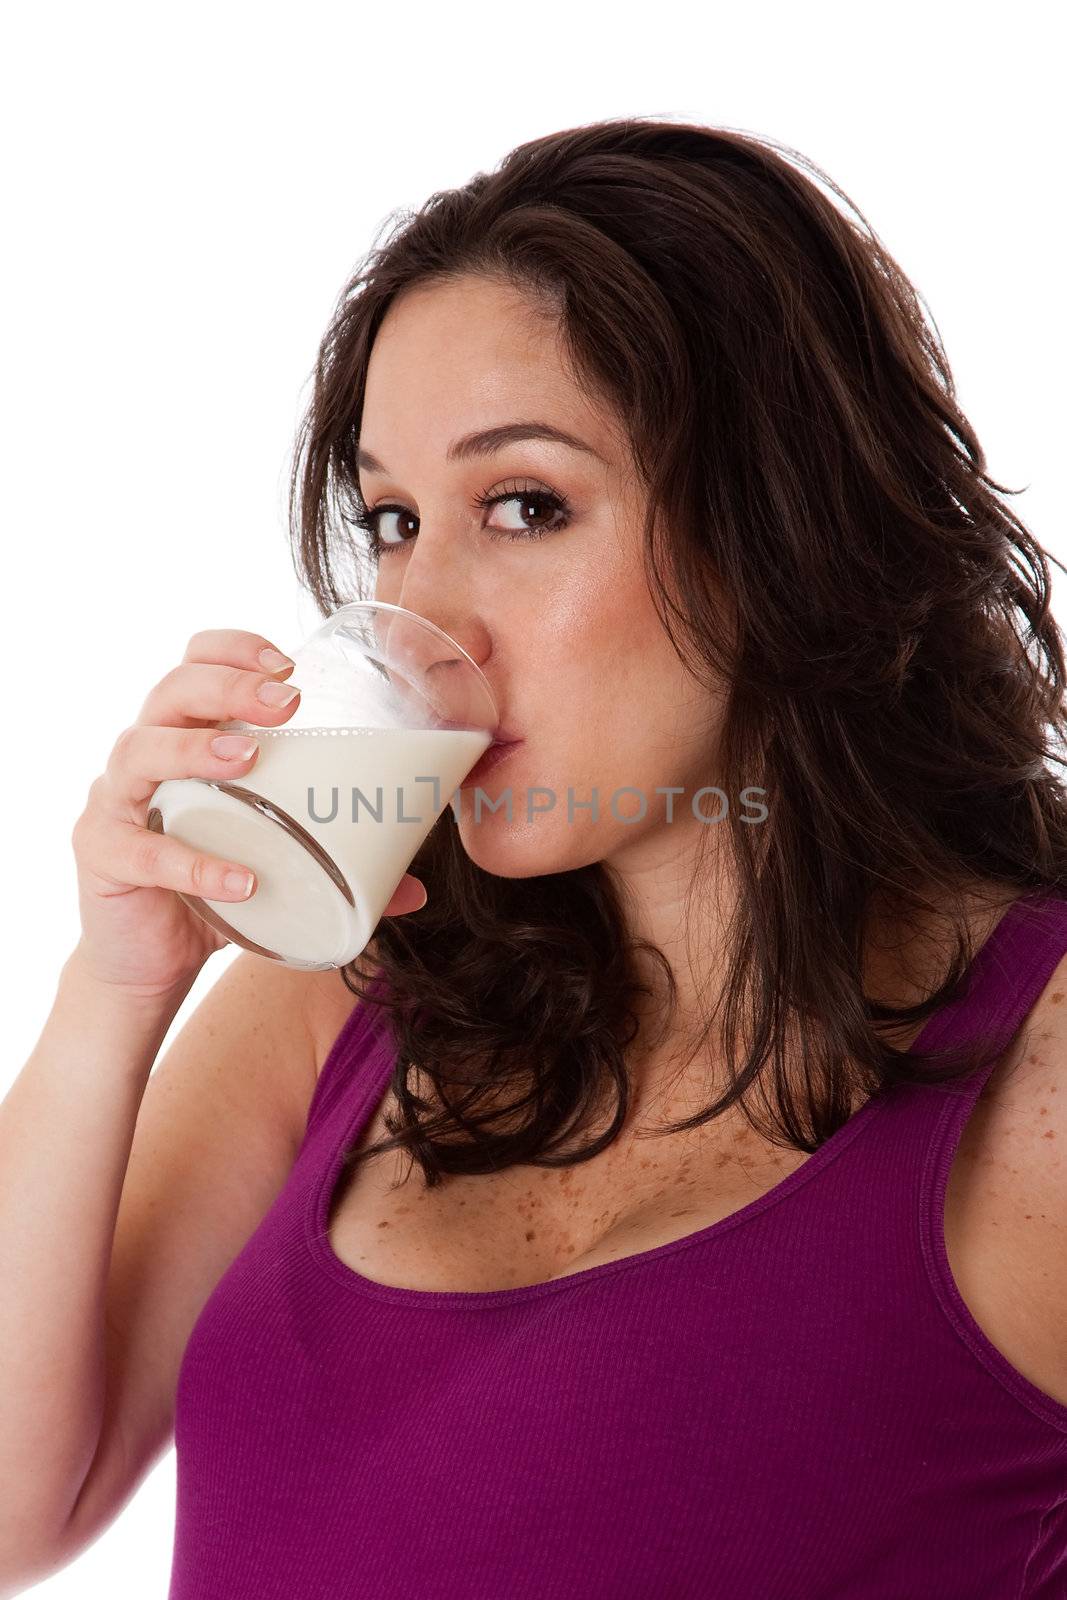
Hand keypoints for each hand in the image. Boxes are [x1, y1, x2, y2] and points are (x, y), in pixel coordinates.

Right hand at [69, 629, 308, 997]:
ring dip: (194, 747)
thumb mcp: (274, 866)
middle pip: (170, 691)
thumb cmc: (211, 889)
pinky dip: (191, 863)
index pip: (195, 663)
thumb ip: (337, 867)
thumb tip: (415, 888)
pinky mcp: (102, 857)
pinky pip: (140, 852)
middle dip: (227, 685)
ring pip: (138, 750)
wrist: (148, 961)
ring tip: (248, 757)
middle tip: (286, 703)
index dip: (234, 649)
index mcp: (187, 737)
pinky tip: (240, 880)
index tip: (288, 663)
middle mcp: (144, 756)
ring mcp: (116, 802)